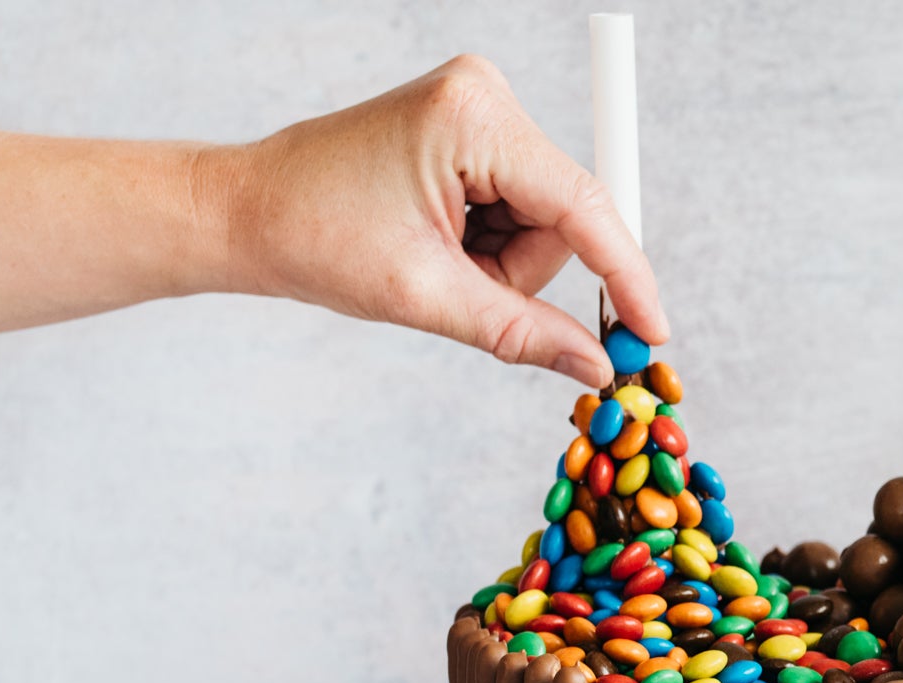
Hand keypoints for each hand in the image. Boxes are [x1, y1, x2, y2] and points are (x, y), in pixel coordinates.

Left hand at [208, 55, 667, 386]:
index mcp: (474, 119)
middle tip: (455, 286)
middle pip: (563, 215)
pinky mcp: (471, 126)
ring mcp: (479, 107)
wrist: (249, 210)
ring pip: (543, 218)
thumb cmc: (315, 236)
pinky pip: (519, 205)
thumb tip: (595, 365)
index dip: (624, 273)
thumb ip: (521, 331)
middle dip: (519, 270)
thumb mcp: (425, 295)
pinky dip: (488, 242)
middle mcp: (485, 96)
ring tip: (431, 260)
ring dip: (499, 261)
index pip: (581, 204)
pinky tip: (434, 239)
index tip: (652, 333)